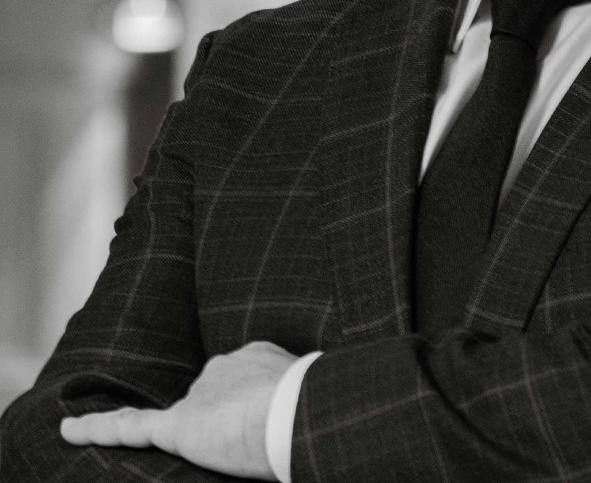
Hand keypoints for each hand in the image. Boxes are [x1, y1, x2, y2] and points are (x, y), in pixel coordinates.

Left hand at [60, 340, 297, 479]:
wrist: (297, 412)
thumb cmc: (310, 409)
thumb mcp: (303, 397)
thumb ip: (283, 403)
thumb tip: (286, 423)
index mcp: (256, 356)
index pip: (238, 381)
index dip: (247, 402)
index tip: (261, 415)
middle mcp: (224, 367)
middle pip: (210, 396)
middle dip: (223, 417)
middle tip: (251, 439)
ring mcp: (200, 393)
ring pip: (182, 415)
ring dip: (197, 431)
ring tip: (226, 445)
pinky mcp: (179, 426)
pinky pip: (130, 427)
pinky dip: (97, 428)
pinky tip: (69, 430)